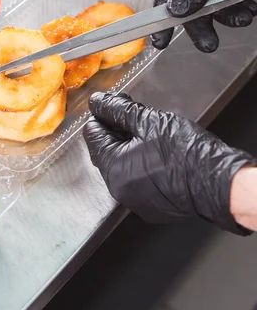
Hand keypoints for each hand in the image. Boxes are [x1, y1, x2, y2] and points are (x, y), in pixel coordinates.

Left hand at [82, 92, 254, 234]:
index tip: (111, 107)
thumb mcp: (148, 121)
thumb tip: (100, 102)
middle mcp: (117, 188)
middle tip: (132, 117)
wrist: (217, 182)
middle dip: (115, 132)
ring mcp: (132, 200)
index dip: (102, 117)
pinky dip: (139, 167)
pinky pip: (135, 182)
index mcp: (112, 166)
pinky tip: (155, 156)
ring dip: (127, 150)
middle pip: (105, 152)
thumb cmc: (187, 154)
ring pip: (120, 167)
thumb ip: (118, 110)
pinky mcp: (148, 206)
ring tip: (147, 135)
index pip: (93, 136)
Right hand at [151, 0, 256, 52]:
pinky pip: (233, 6)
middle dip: (202, 24)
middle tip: (208, 42)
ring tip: (242, 17)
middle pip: (190, 4)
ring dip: (229, 17)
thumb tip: (176, 8)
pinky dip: (242, 11)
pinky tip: (250, 8)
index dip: (163, 15)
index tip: (161, 39)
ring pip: (214, 8)